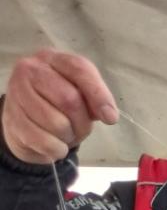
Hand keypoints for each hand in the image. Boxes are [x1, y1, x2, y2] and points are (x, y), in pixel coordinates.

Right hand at [1, 49, 117, 163]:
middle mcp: (31, 69)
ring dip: (68, 137)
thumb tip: (109, 114)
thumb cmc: (57, 106)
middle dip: (82, 122)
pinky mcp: (12, 118)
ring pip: (56, 123)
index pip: (79, 69)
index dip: (99, 95)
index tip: (110, 118)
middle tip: (79, 129)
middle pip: (70, 99)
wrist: (24, 122)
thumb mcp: (80, 96)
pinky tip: (54, 145)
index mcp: (53, 59)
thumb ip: (95, 99)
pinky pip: (44, 141)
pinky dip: (56, 150)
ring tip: (63, 134)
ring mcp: (18, 92)